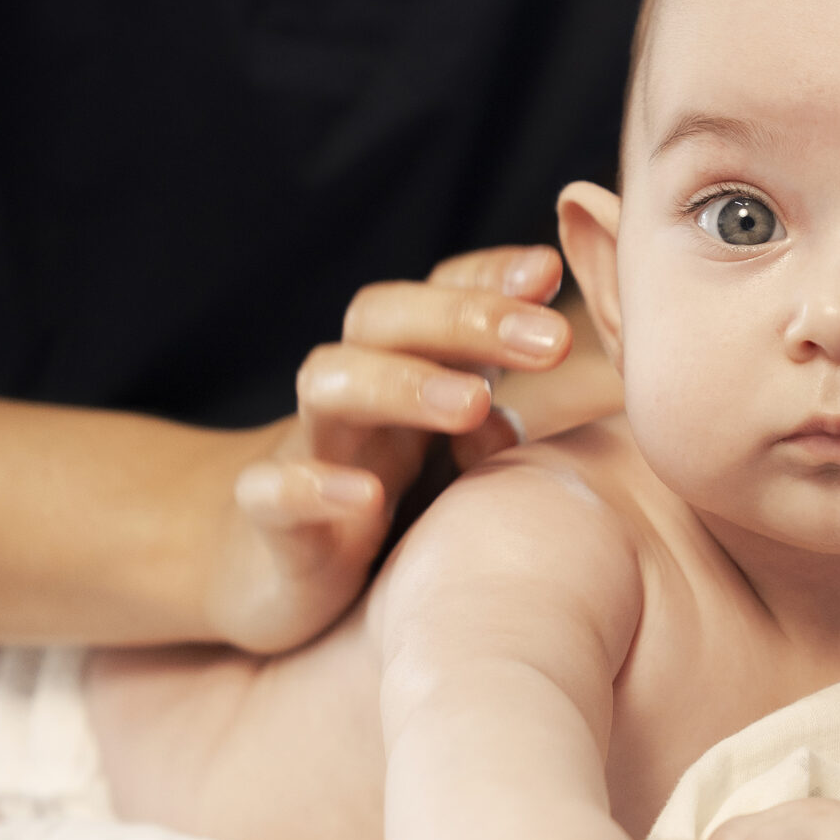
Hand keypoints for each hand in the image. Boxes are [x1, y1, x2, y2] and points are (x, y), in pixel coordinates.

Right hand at [206, 246, 569, 652]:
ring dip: (402, 384)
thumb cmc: (386, 500)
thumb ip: (504, 414)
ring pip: (329, 384)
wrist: (267, 570)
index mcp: (405, 367)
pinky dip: (313, 488)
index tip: (552, 270)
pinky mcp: (272, 523)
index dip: (489, 276)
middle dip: (468, 317)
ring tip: (477, 404)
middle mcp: (355, 393)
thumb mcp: (450, 454)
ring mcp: (309, 450)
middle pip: (386, 318)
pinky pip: (274, 492)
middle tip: (554, 338)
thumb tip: (572, 381)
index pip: (439, 295)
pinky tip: (365, 500)